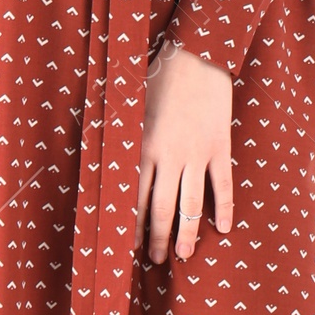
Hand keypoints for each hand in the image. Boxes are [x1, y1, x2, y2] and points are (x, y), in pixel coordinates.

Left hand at [136, 43, 233, 263]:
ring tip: (184, 254)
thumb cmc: (157, 76)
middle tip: (156, 259)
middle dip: (157, 238)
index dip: (130, 225)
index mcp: (142, 148)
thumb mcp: (127, 103)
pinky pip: (222, 185)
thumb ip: (115, 130)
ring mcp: (196, 154)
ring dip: (187, 233)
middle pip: (161, 209)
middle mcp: (168, 157)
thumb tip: (90, 145)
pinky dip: (224, 208)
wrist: (196, 55)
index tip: (127, 246)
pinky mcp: (219, 147)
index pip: (133, 197)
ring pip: (191, 205)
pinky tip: (224, 228)